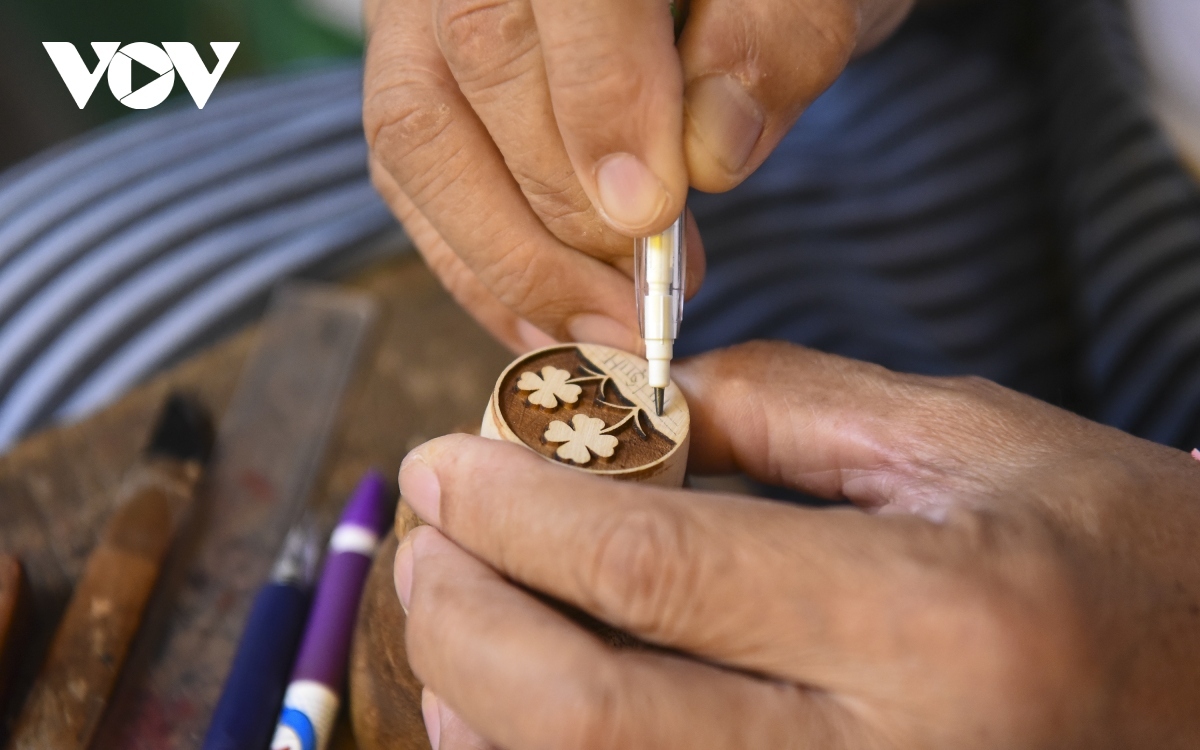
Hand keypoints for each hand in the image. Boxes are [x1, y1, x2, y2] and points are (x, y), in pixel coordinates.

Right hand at [362, 0, 913, 350]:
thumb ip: (775, 38)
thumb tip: (708, 150)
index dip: (603, 104)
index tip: (652, 215)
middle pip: (480, 63)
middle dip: (564, 208)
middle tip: (646, 300)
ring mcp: (420, 13)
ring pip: (419, 133)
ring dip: (510, 257)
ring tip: (601, 328)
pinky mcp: (413, 79)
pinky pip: (413, 180)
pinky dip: (479, 267)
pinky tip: (547, 323)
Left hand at [394, 341, 1199, 748]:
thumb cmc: (1109, 556)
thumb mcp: (967, 443)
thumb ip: (777, 410)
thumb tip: (616, 397)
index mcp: (933, 626)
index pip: (654, 571)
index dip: (517, 510)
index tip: (445, 457)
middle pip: (585, 715)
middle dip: (464, 613)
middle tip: (428, 530)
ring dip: (476, 699)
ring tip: (450, 604)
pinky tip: (503, 704)